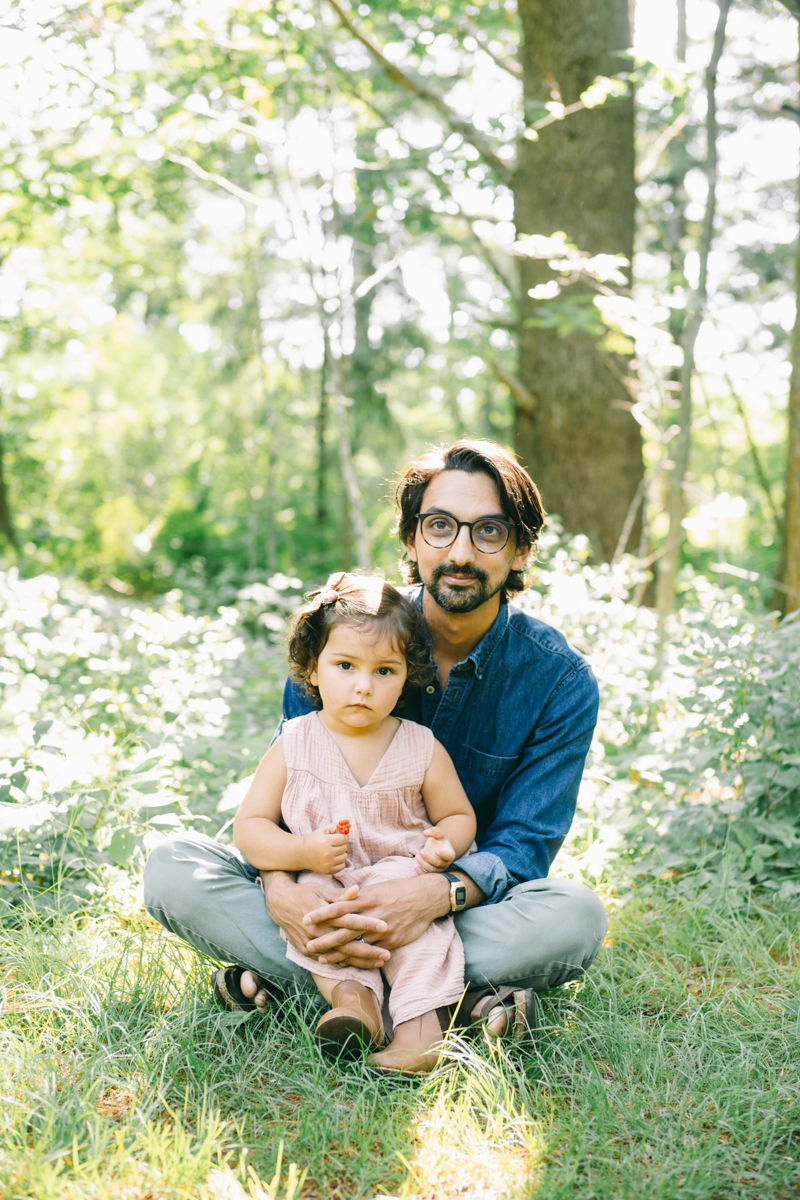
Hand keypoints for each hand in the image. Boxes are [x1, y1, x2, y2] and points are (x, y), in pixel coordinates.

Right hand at [262, 873, 389, 966]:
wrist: (279, 903)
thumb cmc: (304, 893)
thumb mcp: (321, 890)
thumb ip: (341, 894)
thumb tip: (358, 890)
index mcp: (323, 915)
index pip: (349, 921)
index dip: (367, 923)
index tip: (385, 926)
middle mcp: (317, 932)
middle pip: (347, 944)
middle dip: (368, 950)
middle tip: (388, 953)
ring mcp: (311, 945)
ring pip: (340, 957)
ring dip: (360, 961)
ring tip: (379, 962)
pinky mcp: (306, 952)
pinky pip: (328, 961)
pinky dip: (344, 964)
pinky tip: (360, 966)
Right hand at [301, 823, 347, 873]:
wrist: (303, 855)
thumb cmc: (314, 840)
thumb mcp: (322, 830)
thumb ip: (334, 826)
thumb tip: (346, 829)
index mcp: (325, 841)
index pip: (344, 839)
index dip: (344, 837)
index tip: (341, 837)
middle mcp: (327, 853)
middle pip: (345, 847)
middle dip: (341, 845)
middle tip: (334, 845)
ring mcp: (328, 863)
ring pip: (345, 856)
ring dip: (341, 853)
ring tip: (333, 852)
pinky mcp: (328, 870)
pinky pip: (342, 866)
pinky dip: (340, 862)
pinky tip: (333, 859)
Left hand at [303, 874, 450, 964]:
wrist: (426, 897)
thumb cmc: (399, 889)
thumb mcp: (377, 887)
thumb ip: (359, 896)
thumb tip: (343, 898)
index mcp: (366, 898)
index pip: (338, 907)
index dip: (321, 913)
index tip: (305, 918)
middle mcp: (372, 915)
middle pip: (343, 930)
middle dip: (324, 939)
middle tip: (308, 945)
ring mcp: (382, 930)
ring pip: (356, 945)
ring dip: (338, 954)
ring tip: (323, 959)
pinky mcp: (391, 942)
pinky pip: (371, 954)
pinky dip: (358, 960)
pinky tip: (346, 964)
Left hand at [413, 827, 455, 874]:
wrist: (437, 848)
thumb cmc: (439, 840)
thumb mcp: (439, 833)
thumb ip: (434, 831)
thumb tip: (426, 832)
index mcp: (450, 854)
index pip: (448, 856)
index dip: (443, 854)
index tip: (436, 851)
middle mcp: (445, 864)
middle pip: (438, 864)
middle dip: (429, 858)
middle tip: (421, 851)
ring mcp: (439, 870)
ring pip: (432, 871)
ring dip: (423, 864)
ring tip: (417, 856)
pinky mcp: (431, 873)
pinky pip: (427, 876)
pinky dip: (421, 873)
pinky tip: (415, 866)